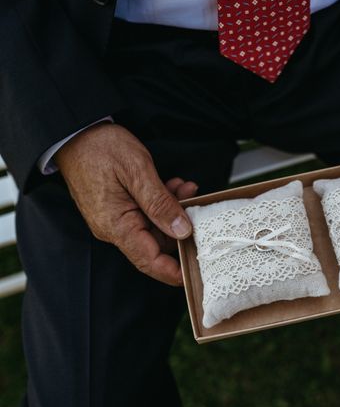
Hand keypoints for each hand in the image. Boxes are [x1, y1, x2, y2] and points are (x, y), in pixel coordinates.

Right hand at [55, 123, 197, 285]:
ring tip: (185, 188)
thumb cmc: (100, 148)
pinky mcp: (119, 208)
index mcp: (117, 226)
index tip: (196, 273)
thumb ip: (160, 203)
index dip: (174, 272)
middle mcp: (115, 228)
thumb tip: (182, 231)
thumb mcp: (137, 172)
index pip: (149, 261)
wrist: (74, 133)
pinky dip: (163, 201)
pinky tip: (173, 185)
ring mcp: (116, 218)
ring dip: (174, 209)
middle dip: (181, 227)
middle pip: (157, 243)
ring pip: (155, 225)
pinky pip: (146, 213)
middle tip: (196, 205)